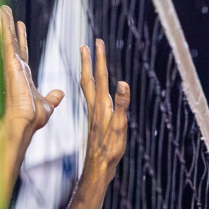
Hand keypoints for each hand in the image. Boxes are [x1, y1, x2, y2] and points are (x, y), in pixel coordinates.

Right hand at [0, 3, 62, 141]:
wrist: (26, 123)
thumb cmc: (33, 118)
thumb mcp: (48, 104)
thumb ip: (53, 97)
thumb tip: (60, 93)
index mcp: (24, 74)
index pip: (22, 51)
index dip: (21, 38)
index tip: (20, 25)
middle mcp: (16, 67)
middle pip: (11, 40)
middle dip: (8, 25)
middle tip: (3, 9)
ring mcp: (12, 63)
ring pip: (6, 37)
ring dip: (2, 20)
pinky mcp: (10, 62)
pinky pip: (6, 39)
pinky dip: (2, 25)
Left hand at [79, 38, 129, 183]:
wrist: (98, 167)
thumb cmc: (110, 149)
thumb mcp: (119, 126)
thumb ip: (121, 104)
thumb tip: (122, 83)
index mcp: (101, 105)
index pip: (99, 77)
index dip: (98, 59)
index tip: (97, 41)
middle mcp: (95, 106)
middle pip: (89, 79)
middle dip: (88, 61)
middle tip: (86, 45)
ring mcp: (94, 114)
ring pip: (88, 88)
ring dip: (88, 72)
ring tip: (87, 62)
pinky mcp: (96, 121)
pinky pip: (92, 98)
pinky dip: (92, 88)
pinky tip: (95, 91)